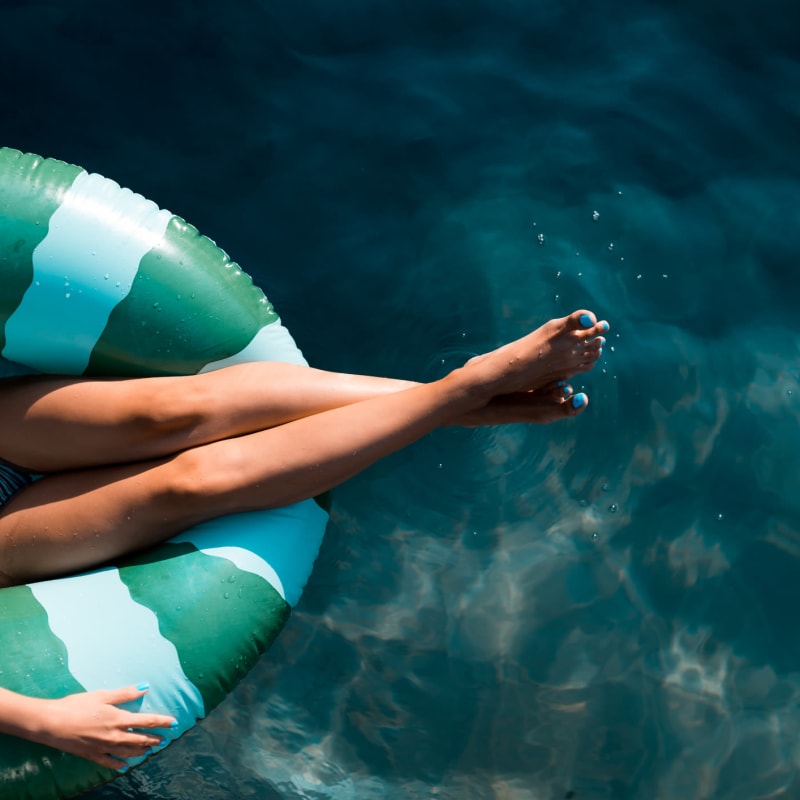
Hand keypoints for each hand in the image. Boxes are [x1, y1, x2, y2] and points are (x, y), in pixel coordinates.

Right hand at [33, 685, 176, 769]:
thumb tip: (145, 688)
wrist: (52, 723)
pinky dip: (119, 764)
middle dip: (153, 739)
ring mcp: (103, 748)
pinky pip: (109, 762)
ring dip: (141, 751)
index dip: (162, 722)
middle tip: (165, 740)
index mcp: (118, 719)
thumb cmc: (77, 705)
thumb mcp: (103, 695)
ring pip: (127, 752)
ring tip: (150, 751)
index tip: (174, 723)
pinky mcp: (91, 755)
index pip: (147, 721)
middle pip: (139, 739)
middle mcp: (114, 736)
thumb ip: (125, 694)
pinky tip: (125, 766)